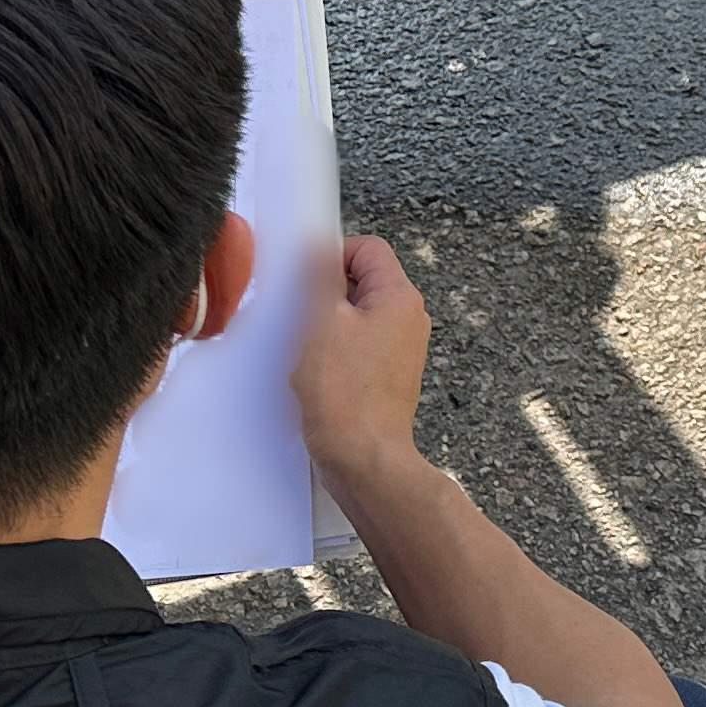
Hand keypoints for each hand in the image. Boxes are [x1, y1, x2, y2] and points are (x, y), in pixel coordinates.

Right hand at [292, 233, 432, 486]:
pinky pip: (356, 346)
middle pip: (362, 281)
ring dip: (325, 324)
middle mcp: (407, 319)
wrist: (363, 457)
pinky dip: (332, 350)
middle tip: (298, 313)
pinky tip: (313, 370)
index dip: (333, 254)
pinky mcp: (385, 375)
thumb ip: (320, 279)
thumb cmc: (345, 393)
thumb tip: (317, 249)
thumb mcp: (322, 322)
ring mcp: (399, 349)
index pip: (369, 249)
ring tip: (305, 346)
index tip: (303, 276)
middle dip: (325, 293)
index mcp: (399, 297)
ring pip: (355, 316)